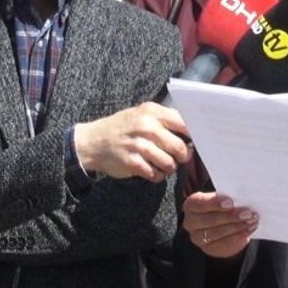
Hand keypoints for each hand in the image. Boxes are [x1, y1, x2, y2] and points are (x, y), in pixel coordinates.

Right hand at [74, 102, 192, 182]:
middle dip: (182, 156)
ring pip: (169, 163)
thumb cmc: (123, 128)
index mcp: (152, 112)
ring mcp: (138, 145)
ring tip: (163, 164)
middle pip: (179, 147)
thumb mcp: (141, 114)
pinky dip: (157, 175)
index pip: (183, 123)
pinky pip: (155, 174)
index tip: (194, 142)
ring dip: (169, 167)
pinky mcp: (132, 162)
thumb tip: (191, 134)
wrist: (92, 141)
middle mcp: (146, 127)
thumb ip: (165, 120)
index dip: (193, 135)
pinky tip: (152, 170)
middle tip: (178, 157)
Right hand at [182, 191, 256, 258]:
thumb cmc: (220, 206)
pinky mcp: (208, 249)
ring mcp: (198, 238)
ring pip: (217, 233)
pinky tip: (250, 229)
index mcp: (191, 205)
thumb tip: (242, 198)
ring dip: (237, 227)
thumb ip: (227, 198)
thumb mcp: (221, 198)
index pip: (200, 203)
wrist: (220, 224)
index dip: (215, 203)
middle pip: (209, 220)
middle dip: (230, 217)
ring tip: (252, 220)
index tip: (231, 202)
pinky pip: (224, 243)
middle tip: (248, 213)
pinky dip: (239, 236)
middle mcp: (190, 222)